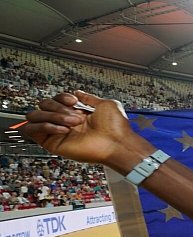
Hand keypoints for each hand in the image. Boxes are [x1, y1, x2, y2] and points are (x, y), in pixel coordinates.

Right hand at [22, 91, 150, 170]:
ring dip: (53, 116)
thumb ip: (88, 97)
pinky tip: (63, 129)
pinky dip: (45, 126)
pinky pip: (32, 131)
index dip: (62, 97)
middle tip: (76, 115)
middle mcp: (64, 121)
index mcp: (76, 112)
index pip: (55, 99)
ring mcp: (57, 132)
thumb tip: (77, 92)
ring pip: (35, 116)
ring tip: (72, 123)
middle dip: (58, 107)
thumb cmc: (115, 127)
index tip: (73, 101)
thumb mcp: (104, 104)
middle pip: (43, 105)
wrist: (116, 143)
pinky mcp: (52, 143)